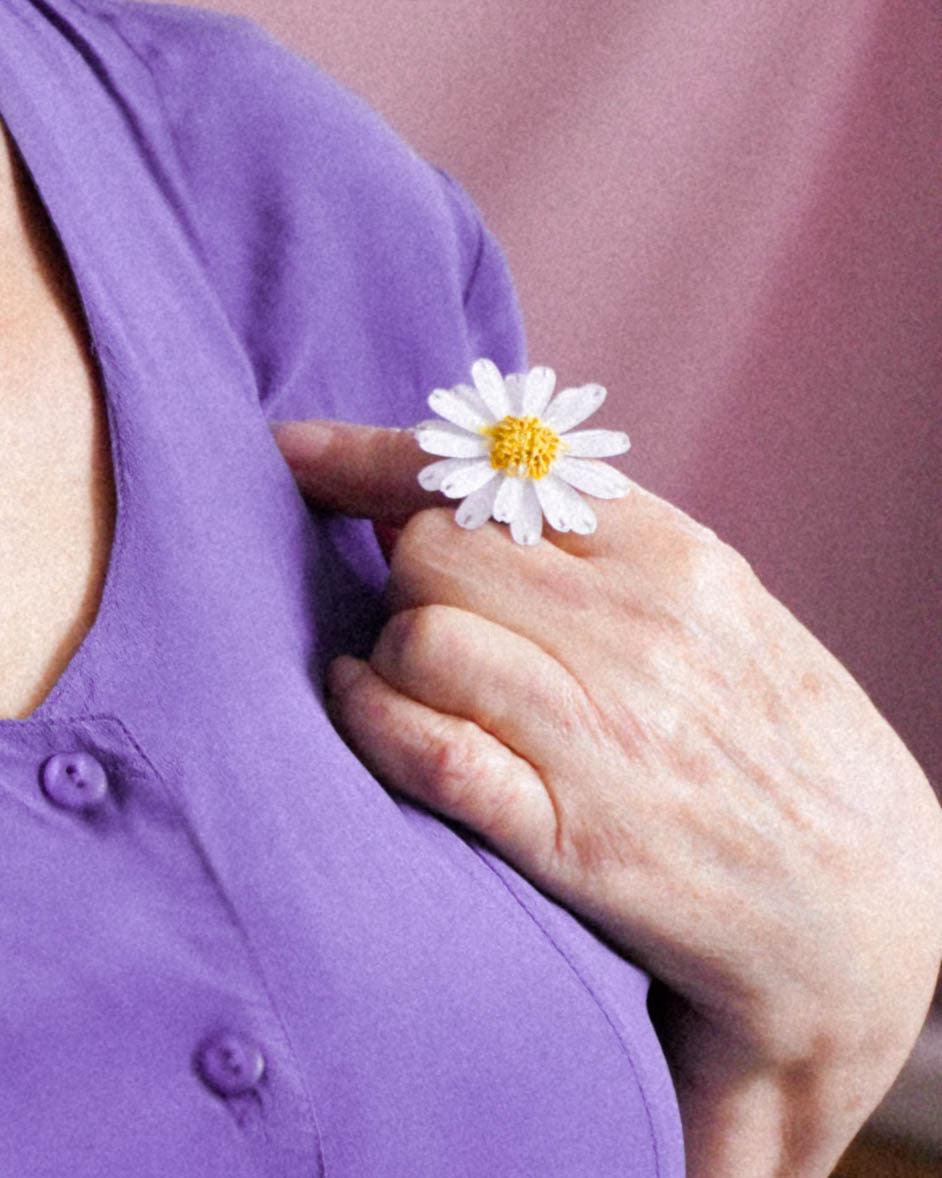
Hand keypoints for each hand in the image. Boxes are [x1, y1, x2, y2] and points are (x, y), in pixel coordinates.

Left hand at [271, 416, 941, 1177]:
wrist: (874, 917)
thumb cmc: (780, 751)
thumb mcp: (718, 613)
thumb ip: (598, 551)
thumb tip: (448, 499)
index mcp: (678, 561)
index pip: (494, 470)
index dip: (377, 454)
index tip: (297, 453)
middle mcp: (641, 633)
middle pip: (435, 550)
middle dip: (400, 573)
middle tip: (418, 612)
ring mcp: (607, 736)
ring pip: (421, 636)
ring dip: (389, 654)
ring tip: (415, 680)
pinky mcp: (576, 839)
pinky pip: (430, 748)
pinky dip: (374, 722)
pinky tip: (368, 713)